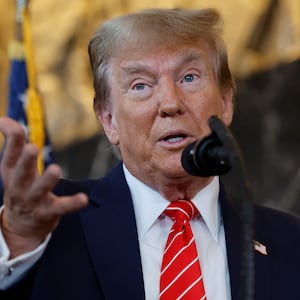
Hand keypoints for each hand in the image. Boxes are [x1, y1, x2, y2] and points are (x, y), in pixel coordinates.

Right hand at [0, 117, 87, 257]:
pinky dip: (72, 203)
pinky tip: (83, 199)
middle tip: (33, 147)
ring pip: (39, 190)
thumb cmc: (20, 186)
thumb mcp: (12, 166)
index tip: (13, 126)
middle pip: (21, 173)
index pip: (10, 155)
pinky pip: (61, 208)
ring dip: (46, 180)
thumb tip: (4, 119)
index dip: (12, 140)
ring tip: (56, 169)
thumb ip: (13, 143)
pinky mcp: (49, 212)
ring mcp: (34, 200)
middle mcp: (20, 186)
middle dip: (26, 161)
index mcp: (11, 173)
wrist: (20, 225)